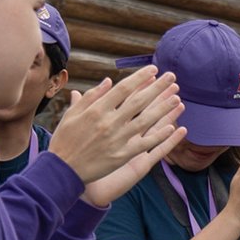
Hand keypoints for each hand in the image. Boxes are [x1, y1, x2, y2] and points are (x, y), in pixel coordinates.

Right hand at [48, 68, 183, 185]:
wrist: (62, 170)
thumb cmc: (65, 140)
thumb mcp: (72, 114)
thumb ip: (91, 97)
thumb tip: (108, 81)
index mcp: (96, 110)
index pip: (123, 89)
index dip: (140, 78)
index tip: (154, 69)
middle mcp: (109, 123)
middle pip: (139, 101)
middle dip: (157, 88)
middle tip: (172, 76)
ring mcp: (117, 140)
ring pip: (146, 121)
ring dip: (163, 108)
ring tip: (177, 97)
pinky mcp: (122, 156)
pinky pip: (145, 144)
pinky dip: (159, 136)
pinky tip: (172, 127)